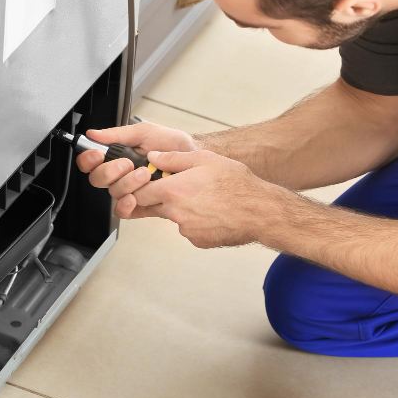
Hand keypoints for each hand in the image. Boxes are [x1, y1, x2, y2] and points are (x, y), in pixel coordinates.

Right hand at [77, 122, 197, 200]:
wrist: (192, 158)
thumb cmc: (171, 144)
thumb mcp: (144, 132)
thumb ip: (117, 134)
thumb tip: (93, 133)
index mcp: (117, 156)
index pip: (91, 162)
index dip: (88, 160)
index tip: (97, 155)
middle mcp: (120, 175)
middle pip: (98, 180)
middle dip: (110, 171)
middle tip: (128, 164)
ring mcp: (130, 190)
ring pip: (113, 193)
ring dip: (127, 184)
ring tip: (145, 174)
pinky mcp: (141, 205)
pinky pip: (124, 212)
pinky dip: (126, 206)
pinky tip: (136, 198)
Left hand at [120, 149, 278, 248]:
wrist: (259, 211)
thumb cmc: (236, 184)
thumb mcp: (204, 159)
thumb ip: (173, 159)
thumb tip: (153, 157)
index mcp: (173, 190)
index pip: (139, 192)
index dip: (139, 186)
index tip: (145, 182)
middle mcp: (175, 213)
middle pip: (152, 206)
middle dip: (157, 197)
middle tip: (177, 188)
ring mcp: (186, 230)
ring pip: (172, 217)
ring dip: (179, 209)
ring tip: (204, 198)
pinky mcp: (196, 240)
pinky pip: (188, 229)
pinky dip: (195, 221)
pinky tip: (211, 211)